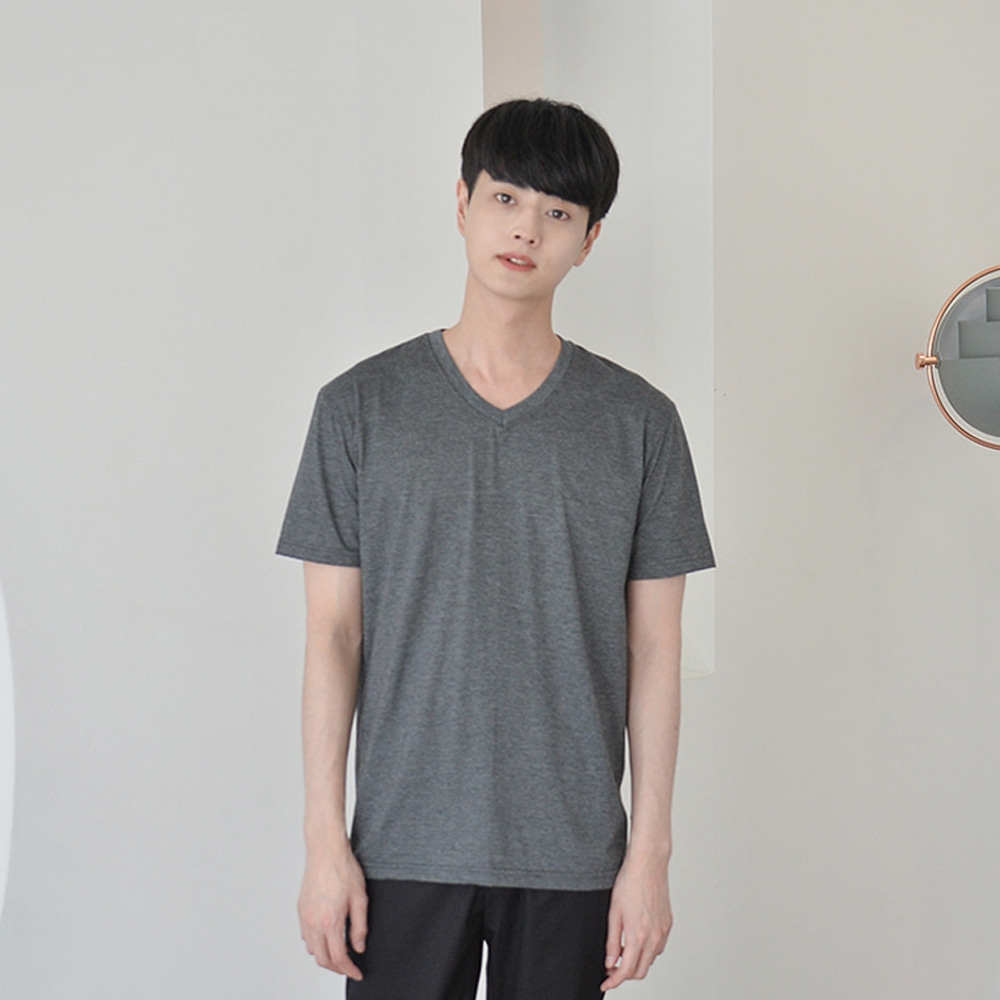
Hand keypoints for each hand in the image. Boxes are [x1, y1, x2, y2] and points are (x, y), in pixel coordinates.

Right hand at [298, 844, 368, 979]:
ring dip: (325, 956)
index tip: (357, 973)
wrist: (326, 850)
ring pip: (312, 949)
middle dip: (337, 968)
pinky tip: (327, 936)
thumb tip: (359, 946)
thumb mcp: (360, 898)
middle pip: (322, 959)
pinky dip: (316, 943)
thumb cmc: (344, 869)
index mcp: (331, 921)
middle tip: (349, 966)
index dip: (349, 969)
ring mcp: (305, 917)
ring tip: (340, 952)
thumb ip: (360, 926)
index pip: (338, 957)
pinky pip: (306, 936)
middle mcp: (314, 922)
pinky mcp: (301, 910)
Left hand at [601, 852, 672, 991]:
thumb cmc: (629, 883)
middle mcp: (653, 937)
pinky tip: (637, 940)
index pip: (626, 970)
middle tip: (611, 968)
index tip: (606, 984)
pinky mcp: (668, 924)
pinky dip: (647, 950)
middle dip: (625, 974)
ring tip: (622, 951)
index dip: (614, 981)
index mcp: (637, 935)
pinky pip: (658, 947)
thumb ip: (612, 941)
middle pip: (640, 971)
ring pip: (650, 960)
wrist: (648, 865)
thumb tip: (610, 962)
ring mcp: (663, 931)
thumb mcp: (613, 913)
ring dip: (637, 962)